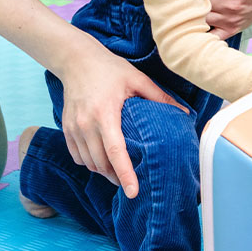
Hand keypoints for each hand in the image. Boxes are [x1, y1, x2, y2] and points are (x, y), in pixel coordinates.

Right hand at [58, 43, 187, 197]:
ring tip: (118, 172)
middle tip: (132, 183)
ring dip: (103, 171)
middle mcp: (86, 123)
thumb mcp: (136, 78)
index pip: (114, 151)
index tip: (133, 192)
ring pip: (88, 163)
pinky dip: (89, 163)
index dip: (125, 174)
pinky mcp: (66, 128)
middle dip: (117, 177)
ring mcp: (74, 127)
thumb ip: (159, 96)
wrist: (75, 59)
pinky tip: (101, 159)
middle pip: (101, 163)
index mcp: (105, 112)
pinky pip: (77, 156)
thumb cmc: (108, 68)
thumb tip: (185, 113)